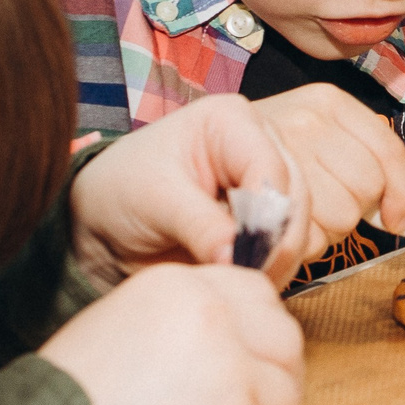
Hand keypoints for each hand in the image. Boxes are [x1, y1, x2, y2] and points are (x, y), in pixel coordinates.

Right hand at [40, 264, 301, 404]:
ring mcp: (231, 367)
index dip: (260, 333)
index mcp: (178, 285)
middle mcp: (211, 314)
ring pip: (285, 394)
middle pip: (283, 340)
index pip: (256, 292)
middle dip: (275, 378)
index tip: (251, 361)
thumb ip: (179, 324)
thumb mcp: (117, 329)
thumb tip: (230, 344)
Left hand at [68, 95, 311, 287]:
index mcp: (232, 122)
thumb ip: (199, 224)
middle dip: (275, 243)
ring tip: (239, 282)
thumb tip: (236, 255)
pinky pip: (287, 247)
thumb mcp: (154, 201)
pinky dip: (271, 269)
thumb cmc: (122, 190)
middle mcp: (260, 145)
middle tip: (247, 279)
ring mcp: (266, 183)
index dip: (266, 216)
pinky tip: (242, 280)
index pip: (270, 168)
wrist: (105, 220)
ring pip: (299, 225)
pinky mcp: (267, 218)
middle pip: (295, 197)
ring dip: (276, 261)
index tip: (245, 258)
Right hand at [242, 83, 404, 264]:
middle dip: (351, 210)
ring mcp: (281, 150)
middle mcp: (306, 119)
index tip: (396, 219)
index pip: (387, 151)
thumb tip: (403, 211)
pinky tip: (278, 233)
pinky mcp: (261, 192)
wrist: (172, 167)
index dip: (401, 192)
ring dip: (323, 232)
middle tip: (316, 209)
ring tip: (291, 219)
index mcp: (327, 102)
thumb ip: (351, 161)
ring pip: (342, 217)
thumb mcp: (306, 140)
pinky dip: (299, 249)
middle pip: (367, 188)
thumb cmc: (250, 159)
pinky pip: (309, 239)